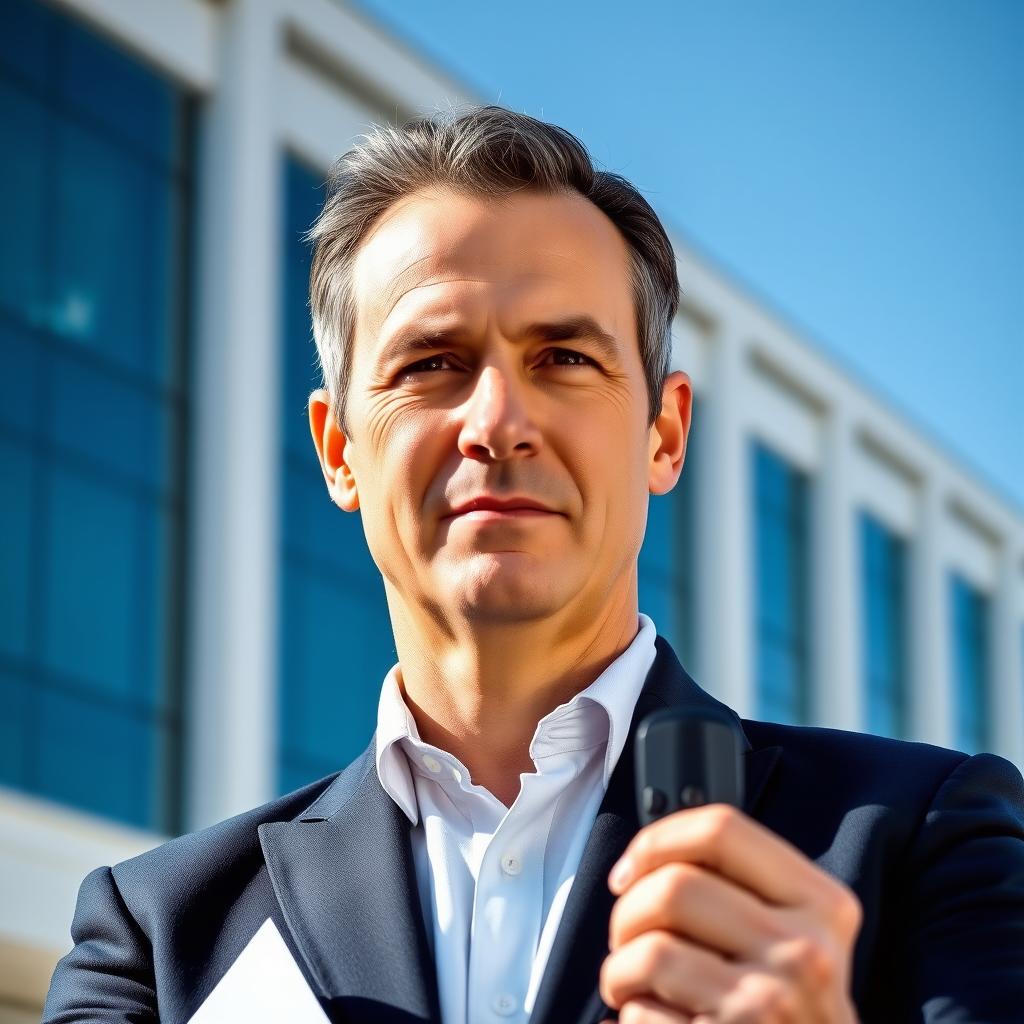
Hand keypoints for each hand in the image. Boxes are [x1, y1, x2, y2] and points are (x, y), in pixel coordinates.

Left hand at [599, 805, 861, 1022]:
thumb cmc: (788, 1013)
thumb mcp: (798, 937)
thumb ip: (745, 887)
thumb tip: (649, 854)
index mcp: (823, 905)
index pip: (721, 829)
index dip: (658, 840)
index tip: (631, 868)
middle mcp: (805, 952)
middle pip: (673, 886)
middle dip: (628, 913)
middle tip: (628, 940)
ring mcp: (771, 1004)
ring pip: (650, 949)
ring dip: (620, 970)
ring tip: (632, 985)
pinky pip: (642, 1011)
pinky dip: (631, 1015)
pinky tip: (656, 1022)